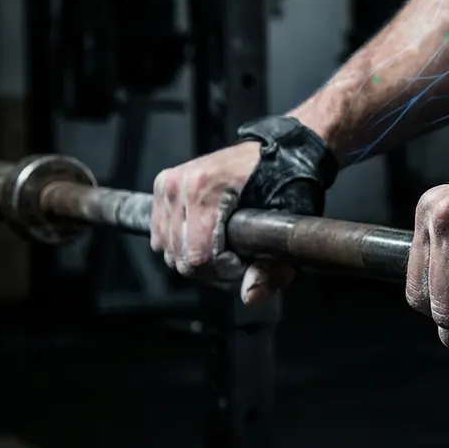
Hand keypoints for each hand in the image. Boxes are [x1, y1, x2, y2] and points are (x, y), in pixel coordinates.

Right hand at [150, 142, 294, 304]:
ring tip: (223, 248)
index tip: (245, 263)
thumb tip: (250, 297)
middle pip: (180, 256)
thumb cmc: (287, 183)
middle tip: (237, 259)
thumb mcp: (288, 227)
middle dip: (210, 268)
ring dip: (194, 257)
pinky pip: (160, 234)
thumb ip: (273, 268)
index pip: (198, 255)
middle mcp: (181, 184)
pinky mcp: (164, 186)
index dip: (223, 271)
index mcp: (207, 189)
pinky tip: (206, 237)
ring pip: (166, 249)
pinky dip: (180, 243)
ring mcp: (169, 184)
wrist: (280, 150)